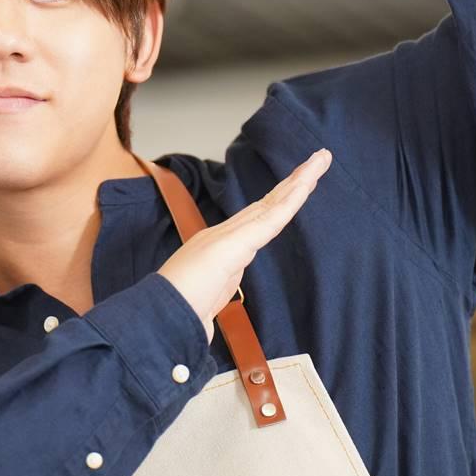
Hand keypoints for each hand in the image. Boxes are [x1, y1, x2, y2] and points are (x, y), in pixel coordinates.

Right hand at [157, 148, 331, 344]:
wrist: (154, 317)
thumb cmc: (175, 314)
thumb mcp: (199, 306)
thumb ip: (206, 303)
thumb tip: (205, 316)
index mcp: (220, 248)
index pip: (259, 219)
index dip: (281, 201)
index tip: (302, 185)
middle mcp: (224, 236)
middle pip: (269, 204)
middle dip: (295, 182)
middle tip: (320, 158)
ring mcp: (228, 239)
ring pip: (272, 205)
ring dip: (299, 183)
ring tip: (320, 161)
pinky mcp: (233, 246)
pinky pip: (269, 221)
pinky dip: (288, 203)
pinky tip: (305, 187)